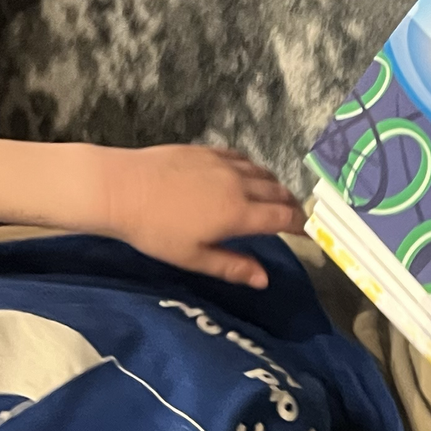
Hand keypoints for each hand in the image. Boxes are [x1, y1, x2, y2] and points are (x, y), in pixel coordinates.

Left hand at [100, 145, 303, 285]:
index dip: (301, 225)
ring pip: (263, 173)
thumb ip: (233, 267)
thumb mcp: (193, 258)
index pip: (283, 217)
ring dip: (274, 186)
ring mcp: (223, 164)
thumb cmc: (155, 231)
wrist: (121, 188)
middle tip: (294, 217)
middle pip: (278, 192)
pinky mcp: (207, 151)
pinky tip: (247, 175)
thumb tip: (265, 280)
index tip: (308, 232)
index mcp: (239, 214)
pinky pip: (242, 158)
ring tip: (275, 197)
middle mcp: (239, 185)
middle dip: (291, 205)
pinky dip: (253, 169)